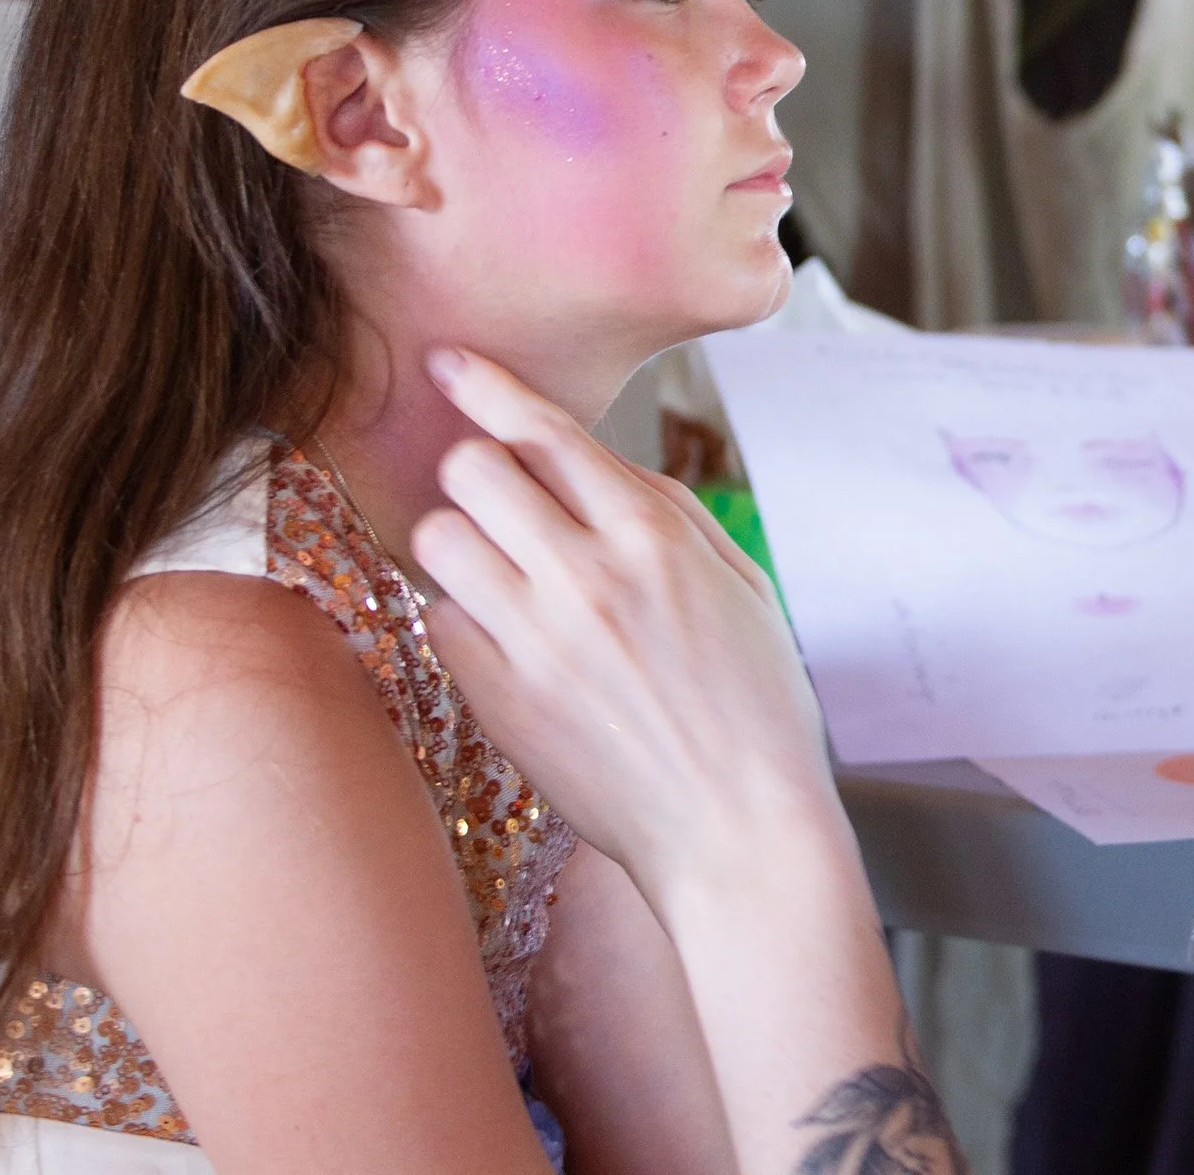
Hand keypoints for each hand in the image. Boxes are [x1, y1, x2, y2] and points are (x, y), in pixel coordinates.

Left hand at [410, 346, 843, 894]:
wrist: (736, 831)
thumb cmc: (755, 709)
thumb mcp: (742, 586)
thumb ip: (669, 512)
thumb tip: (597, 470)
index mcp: (654, 536)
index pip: (545, 430)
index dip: (488, 386)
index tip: (450, 363)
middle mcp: (586, 575)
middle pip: (473, 468)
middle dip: (480, 470)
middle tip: (503, 501)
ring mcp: (533, 637)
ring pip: (439, 536)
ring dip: (464, 542)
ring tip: (502, 574)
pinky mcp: (496, 697)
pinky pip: (438, 620)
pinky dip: (462, 617)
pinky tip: (509, 641)